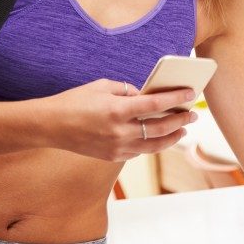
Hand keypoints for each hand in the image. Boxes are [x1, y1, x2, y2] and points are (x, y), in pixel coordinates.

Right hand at [49, 78, 197, 161]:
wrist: (50, 126)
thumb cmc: (75, 101)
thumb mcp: (103, 86)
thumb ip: (128, 90)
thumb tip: (146, 95)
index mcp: (118, 110)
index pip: (156, 104)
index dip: (177, 98)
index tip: (190, 93)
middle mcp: (120, 132)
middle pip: (160, 128)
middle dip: (181, 120)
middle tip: (193, 114)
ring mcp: (117, 148)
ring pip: (153, 145)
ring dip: (171, 137)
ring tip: (183, 129)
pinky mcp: (112, 157)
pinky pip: (139, 151)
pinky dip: (151, 143)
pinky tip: (159, 137)